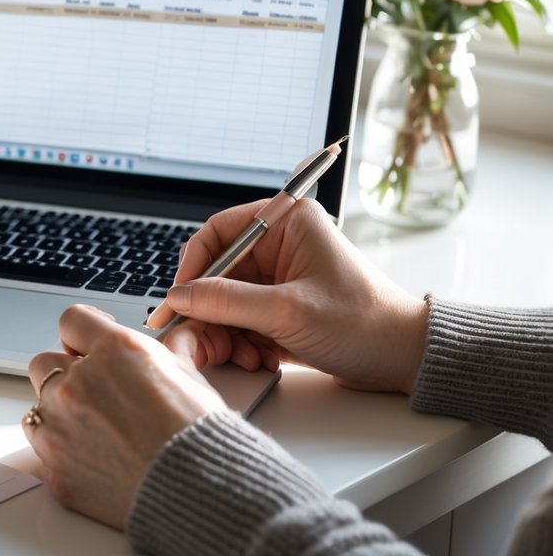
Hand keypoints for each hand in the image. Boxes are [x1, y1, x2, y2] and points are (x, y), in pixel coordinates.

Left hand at [22, 305, 227, 529]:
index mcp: (112, 351)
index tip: (90, 340)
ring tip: (96, 427)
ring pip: (38, 405)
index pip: (72, 320)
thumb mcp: (189, 376)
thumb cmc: (198, 436)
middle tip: (95, 389)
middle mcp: (77, 383)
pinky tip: (94, 454)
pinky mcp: (54, 467)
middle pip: (46, 362)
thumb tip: (181, 333)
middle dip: (66, 371)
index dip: (83, 329)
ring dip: (59, 410)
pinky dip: (61, 448)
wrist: (198, 493)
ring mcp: (59, 426)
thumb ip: (170, 348)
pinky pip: (43, 448)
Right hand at [146, 198, 428, 393]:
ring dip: (228, 330)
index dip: (194, 265)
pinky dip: (243, 340)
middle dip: (211, 308)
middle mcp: (281, 245)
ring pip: (227, 300)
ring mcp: (280, 277)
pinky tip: (260, 358)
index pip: (218, 232)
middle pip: (219, 270)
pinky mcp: (281, 306)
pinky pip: (243, 318)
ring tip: (246, 355)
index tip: (178, 297)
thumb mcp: (288, 312)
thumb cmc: (364, 323)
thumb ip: (227, 302)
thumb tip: (179, 297)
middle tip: (201, 337)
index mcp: (287, 223)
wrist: (404, 360)